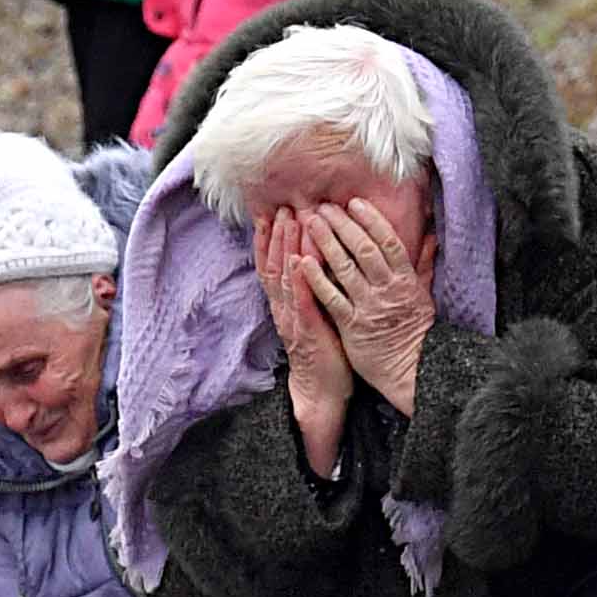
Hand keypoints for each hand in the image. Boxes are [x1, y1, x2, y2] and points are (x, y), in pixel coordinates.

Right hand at [260, 213, 353, 481]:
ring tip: (288, 221)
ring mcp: (293, 317)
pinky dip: (300, 280)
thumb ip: (318, 287)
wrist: (321, 390)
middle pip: (275, 264)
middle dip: (276, 234)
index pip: (274, 264)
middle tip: (280, 206)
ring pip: (285, 277)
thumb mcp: (318, 313)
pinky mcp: (307, 330)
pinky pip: (302, 300)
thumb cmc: (325, 349)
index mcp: (286, 302)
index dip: (270, 239)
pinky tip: (301, 261)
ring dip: (285, 247)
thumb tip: (323, 261)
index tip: (272, 212)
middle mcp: (284, 306)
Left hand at [300, 197, 434, 414]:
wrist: (411, 370)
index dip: (371, 220)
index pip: (388, 242)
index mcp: (406, 280)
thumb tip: (430, 235)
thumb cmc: (415, 330)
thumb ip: (423, 264)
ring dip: (325, 242)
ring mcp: (368, 307)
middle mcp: (387, 290)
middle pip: (363, 249)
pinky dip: (316, 278)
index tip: (354, 203)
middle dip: (342, 225)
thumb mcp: (424, 294)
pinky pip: (331, 298)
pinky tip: (301, 261)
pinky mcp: (351, 325)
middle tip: (323, 207)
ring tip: (309, 222)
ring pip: (344, 268)